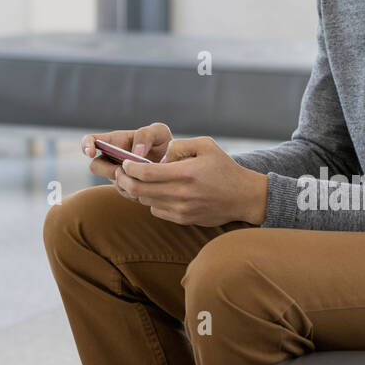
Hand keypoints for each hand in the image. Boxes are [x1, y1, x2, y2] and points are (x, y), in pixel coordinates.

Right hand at [82, 123, 174, 198]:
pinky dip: (138, 190)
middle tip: (124, 171)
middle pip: (96, 166)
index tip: (91, 152)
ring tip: (148, 177)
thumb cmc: (164, 143)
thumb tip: (136, 153)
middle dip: (108, 170)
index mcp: (115, 141)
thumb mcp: (159, 132)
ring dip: (128, 181)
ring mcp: (118, 176)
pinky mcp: (128, 190)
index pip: (90, 140)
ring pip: (113, 182)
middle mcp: (112, 159)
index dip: (86, 145)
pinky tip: (152, 185)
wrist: (176, 164)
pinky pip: (126, 193)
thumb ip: (146, 136)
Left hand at [115, 135, 269, 226]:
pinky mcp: (183, 219)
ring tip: (134, 180)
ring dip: (136, 191)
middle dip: (125, 180)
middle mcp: (181, 194)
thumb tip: (159, 155)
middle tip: (120, 173)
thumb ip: (179, 145)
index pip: (146, 173)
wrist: (243, 197)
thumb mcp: (205, 145)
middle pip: (139, 190)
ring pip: (145, 201)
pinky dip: (150, 201)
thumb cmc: (223, 167)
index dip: (130, 168)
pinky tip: (154, 192)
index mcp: (185, 173)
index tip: (125, 163)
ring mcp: (181, 210)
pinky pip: (156, 211)